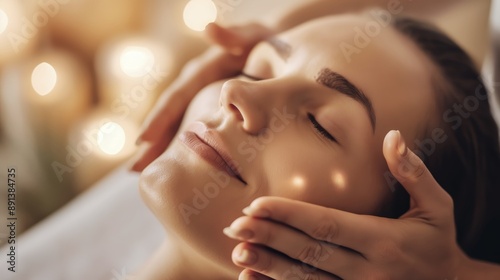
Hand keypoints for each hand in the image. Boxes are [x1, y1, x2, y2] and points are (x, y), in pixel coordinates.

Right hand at [130, 23, 273, 171]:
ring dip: (161, 150)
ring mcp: (202, 100)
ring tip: (143, 173)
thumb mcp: (250, 36)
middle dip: (152, 143)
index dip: (159, 119)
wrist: (274, 46)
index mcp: (201, 73)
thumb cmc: (263, 41)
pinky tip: (176, 167)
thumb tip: (208, 29)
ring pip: (178, 127)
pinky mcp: (212, 109)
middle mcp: (195, 87)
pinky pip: (194, 131)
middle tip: (133, 168)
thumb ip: (232, 36)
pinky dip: (182, 148)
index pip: (175, 98)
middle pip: (169, 117)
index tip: (142, 140)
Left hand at [223, 130, 466, 279]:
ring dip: (269, 266)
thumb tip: (393, 135)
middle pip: (309, 253)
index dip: (290, 214)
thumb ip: (413, 172)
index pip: (327, 225)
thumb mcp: (437, 205)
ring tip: (238, 252)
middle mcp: (368, 270)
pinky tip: (255, 279)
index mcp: (384, 241)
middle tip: (234, 227)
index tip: (257, 204)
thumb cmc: (438, 241)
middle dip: (269, 238)